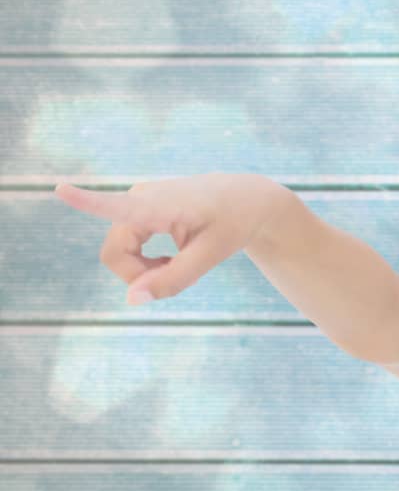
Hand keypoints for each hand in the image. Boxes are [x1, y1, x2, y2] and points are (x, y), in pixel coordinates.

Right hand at [55, 174, 284, 303]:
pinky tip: (169, 257)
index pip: (118, 206)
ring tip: (176, 263)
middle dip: (138, 275)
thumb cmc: (232, 223)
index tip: (60, 189)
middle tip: (174, 274)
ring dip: (143, 268)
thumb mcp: (211, 255)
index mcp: (160, 205)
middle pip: (116, 253)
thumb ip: (174, 279)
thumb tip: (131, 300)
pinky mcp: (137, 208)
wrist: (245, 199)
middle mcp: (140, 198)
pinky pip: (127, 244)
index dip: (86, 201)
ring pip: (119, 251)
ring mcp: (136, 202)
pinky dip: (145, 259)